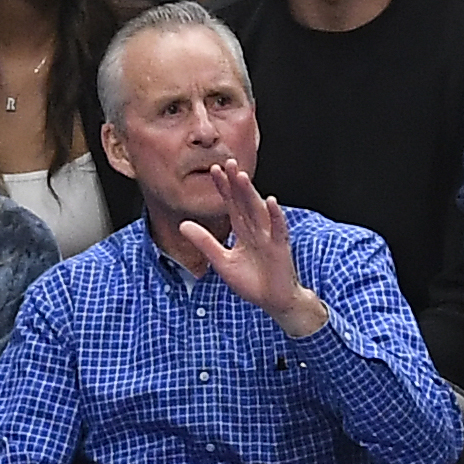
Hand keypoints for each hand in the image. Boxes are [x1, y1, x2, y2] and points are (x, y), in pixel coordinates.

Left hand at [177, 161, 315, 325]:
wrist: (274, 302)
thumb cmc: (253, 282)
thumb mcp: (222, 262)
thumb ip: (205, 242)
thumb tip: (183, 224)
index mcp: (243, 232)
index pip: (232, 205)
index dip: (223, 188)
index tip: (214, 170)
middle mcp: (257, 230)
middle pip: (244, 202)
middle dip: (236, 183)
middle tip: (227, 162)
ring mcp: (269, 237)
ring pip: (258, 211)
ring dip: (250, 193)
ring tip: (242, 176)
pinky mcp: (280, 248)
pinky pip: (278, 229)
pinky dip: (275, 216)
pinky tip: (271, 201)